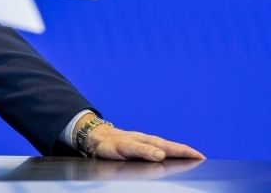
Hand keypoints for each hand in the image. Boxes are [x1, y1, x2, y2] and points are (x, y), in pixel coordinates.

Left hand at [84, 116, 204, 161]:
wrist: (96, 138)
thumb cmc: (110, 144)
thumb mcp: (126, 148)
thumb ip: (143, 151)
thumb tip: (161, 154)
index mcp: (149, 142)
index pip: (173, 147)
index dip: (187, 153)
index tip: (201, 157)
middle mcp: (149, 143)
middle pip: (173, 148)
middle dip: (188, 154)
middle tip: (202, 160)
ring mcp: (145, 146)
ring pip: (167, 150)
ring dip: (179, 155)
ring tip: (191, 160)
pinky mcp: (141, 150)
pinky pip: (159, 153)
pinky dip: (168, 156)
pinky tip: (170, 160)